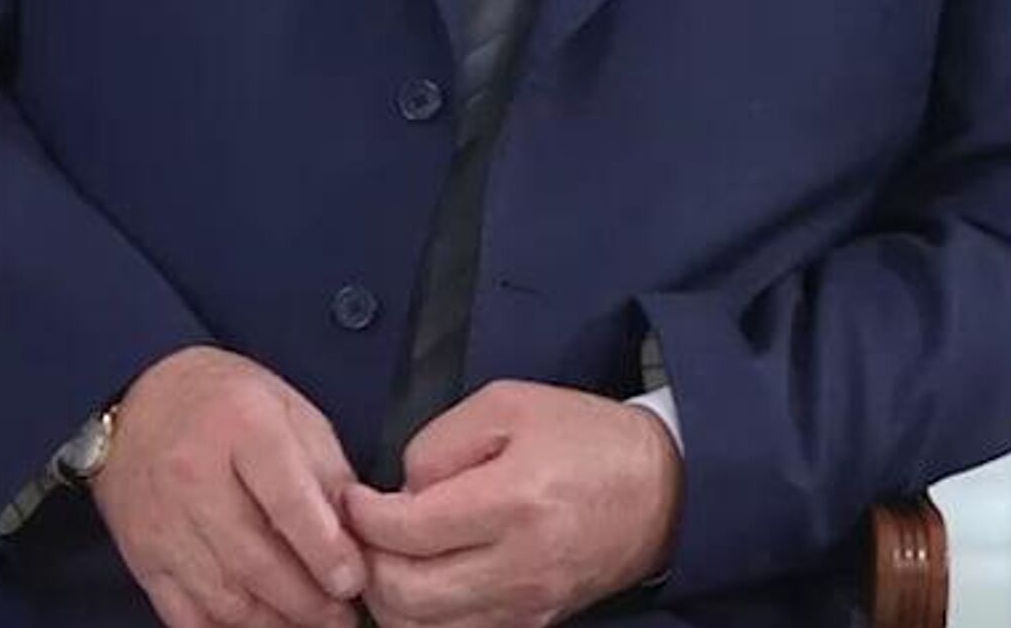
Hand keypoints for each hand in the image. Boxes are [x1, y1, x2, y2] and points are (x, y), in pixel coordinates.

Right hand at [91, 345, 366, 627]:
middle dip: (307, 600)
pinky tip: (261, 626)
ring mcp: (164, 524)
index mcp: (242, 426)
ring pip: (223, 598)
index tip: (353, 581)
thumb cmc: (228, 401)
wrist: (142, 398)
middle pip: (255, 559)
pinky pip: (186, 616)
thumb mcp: (289, 410)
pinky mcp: (143, 559)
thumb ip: (325, 469)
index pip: (286, 500)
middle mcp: (195, 476)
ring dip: (274, 623)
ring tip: (311, 624)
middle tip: (342, 616)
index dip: (325, 549)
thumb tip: (355, 534)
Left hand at [343, 381, 682, 627]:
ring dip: (389, 600)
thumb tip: (403, 489)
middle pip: (407, 595)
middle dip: (367, 565)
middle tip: (359, 533)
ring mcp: (524, 606)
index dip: (364, 518)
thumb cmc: (583, 437)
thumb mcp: (510, 405)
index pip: (410, 530)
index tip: (352, 499)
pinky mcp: (530, 625)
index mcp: (513, 500)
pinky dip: (424, 619)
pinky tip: (418, 582)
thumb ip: (443, 441)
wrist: (658, 489)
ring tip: (384, 559)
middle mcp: (517, 565)